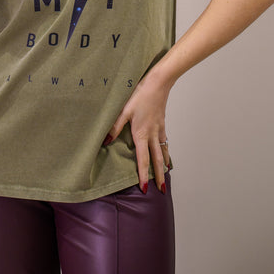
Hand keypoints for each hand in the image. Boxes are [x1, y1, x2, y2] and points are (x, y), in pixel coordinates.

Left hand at [105, 68, 171, 193]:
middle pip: (157, 160)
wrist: (158, 83)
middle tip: (161, 190)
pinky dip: (166, 150)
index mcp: (141, 134)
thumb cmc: (140, 94)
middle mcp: (152, 134)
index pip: (143, 159)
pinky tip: (166, 152)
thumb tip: (107, 141)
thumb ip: (115, 127)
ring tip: (167, 174)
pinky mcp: (161, 123)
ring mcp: (158, 129)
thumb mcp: (124, 110)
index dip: (143, 174)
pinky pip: (164, 141)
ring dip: (165, 164)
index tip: (145, 188)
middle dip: (159, 175)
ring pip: (163, 151)